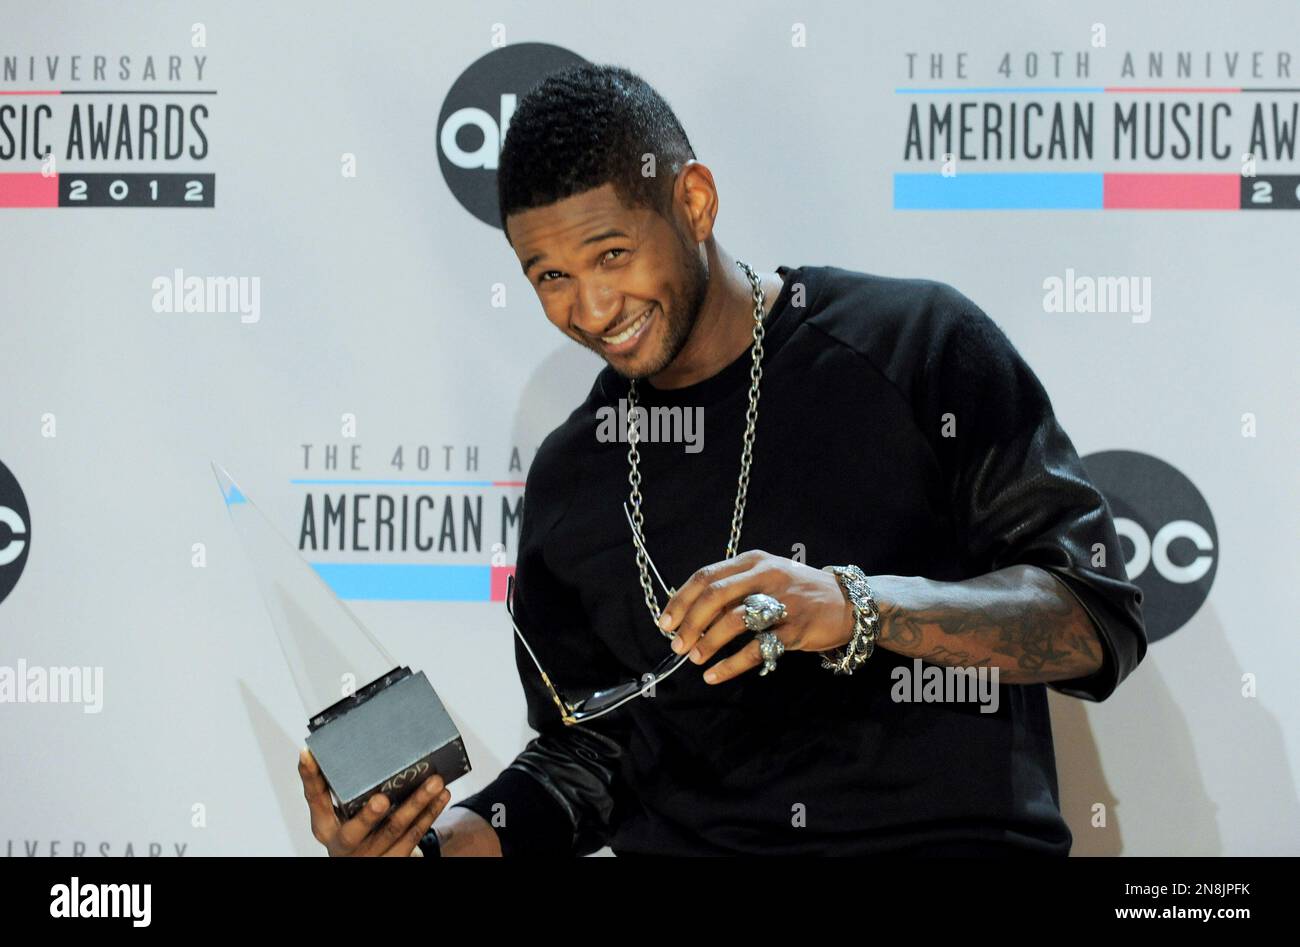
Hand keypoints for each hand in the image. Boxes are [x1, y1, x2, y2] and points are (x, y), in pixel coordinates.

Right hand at [299, 748, 451, 855]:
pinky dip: (430, 812)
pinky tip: (441, 795)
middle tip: (381, 799)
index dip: (309, 777)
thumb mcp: (340, 811)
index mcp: (325, 826)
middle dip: (369, 815)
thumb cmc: (353, 826)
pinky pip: (414, 834)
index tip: (307, 753)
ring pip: (395, 829)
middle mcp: (344, 843)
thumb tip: (341, 739)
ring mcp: (371, 853)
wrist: (364, 861)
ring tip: (435, 781)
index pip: (314, 799)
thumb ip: (343, 785)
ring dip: (417, 804)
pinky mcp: (395, 858)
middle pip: (355, 830)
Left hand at [657, 550, 856, 683]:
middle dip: (690, 622)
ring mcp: (782, 602)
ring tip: (695, 658)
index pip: (706, 576)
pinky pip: (756, 649)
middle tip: (677, 644)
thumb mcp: (766, 578)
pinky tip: (715, 674)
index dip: (681, 600)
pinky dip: (730, 665)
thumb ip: (733, 589)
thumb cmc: (798, 592)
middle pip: (715, 595)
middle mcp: (766, 576)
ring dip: (708, 641)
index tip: (665, 622)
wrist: (849, 603)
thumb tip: (690, 613)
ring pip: (733, 621)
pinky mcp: (795, 629)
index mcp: (753, 561)